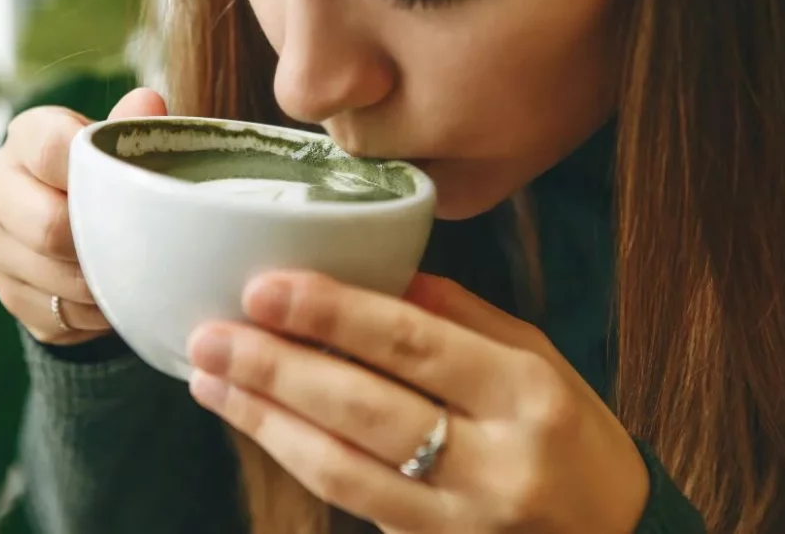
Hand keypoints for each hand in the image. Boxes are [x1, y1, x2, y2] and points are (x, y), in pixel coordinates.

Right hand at [0, 88, 166, 344]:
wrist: (75, 222)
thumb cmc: (109, 172)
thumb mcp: (121, 144)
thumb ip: (132, 127)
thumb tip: (147, 102)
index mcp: (25, 137)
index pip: (50, 149)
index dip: (95, 171)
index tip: (133, 186)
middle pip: (49, 227)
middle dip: (102, 241)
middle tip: (143, 243)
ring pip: (57, 278)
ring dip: (106, 282)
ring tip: (138, 272)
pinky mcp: (7, 294)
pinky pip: (61, 315)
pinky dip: (98, 313)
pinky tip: (117, 295)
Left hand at [186, 272, 649, 532]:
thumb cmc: (573, 436)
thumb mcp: (538, 358)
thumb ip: (461, 316)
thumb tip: (380, 275)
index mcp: (525, 393)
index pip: (415, 345)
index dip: (334, 314)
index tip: (267, 288)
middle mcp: (493, 462)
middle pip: (365, 409)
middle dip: (278, 369)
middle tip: (213, 334)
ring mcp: (460, 520)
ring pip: (342, 469)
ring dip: (267, 421)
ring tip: (211, 380)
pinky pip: (349, 501)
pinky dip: (297, 457)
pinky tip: (259, 423)